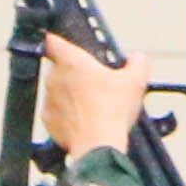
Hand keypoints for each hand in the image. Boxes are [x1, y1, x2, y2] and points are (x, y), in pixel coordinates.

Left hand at [38, 31, 151, 161]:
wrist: (98, 144)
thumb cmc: (113, 110)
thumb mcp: (136, 80)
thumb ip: (138, 61)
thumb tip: (136, 58)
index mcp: (73, 61)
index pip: (53, 41)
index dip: (57, 40)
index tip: (61, 43)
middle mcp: (55, 77)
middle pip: (62, 69)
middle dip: (76, 75)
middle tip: (96, 85)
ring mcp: (49, 99)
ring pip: (59, 91)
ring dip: (72, 95)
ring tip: (93, 106)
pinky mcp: (48, 119)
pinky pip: (57, 112)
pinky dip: (68, 115)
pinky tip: (85, 120)